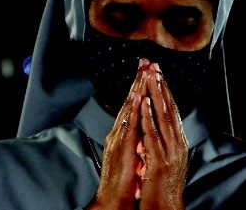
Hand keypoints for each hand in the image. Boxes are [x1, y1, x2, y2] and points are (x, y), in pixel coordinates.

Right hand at [87, 59, 148, 209]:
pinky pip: (128, 125)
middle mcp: (118, 132)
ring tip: (143, 73)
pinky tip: (137, 98)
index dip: (139, 88)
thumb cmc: (122, 179)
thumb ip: (134, 139)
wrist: (111, 197)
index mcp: (122, 133)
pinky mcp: (120, 147)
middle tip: (145, 62)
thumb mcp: (131, 154)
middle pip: (128, 102)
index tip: (147, 72)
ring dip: (135, 90)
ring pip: (127, 109)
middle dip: (137, 81)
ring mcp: (117, 138)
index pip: (132, 106)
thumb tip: (140, 129)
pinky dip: (132, 110)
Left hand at [138, 63, 188, 209]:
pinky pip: (152, 134)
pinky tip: (145, 103)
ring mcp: (168, 151)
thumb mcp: (156, 156)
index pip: (168, 110)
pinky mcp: (159, 160)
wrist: (162, 206)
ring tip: (151, 76)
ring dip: (156, 95)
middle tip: (154, 65)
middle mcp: (175, 143)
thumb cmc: (157, 182)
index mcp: (173, 141)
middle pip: (167, 109)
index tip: (155, 72)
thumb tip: (148, 125)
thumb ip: (155, 140)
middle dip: (159, 86)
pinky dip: (149, 117)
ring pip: (162, 117)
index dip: (162, 90)